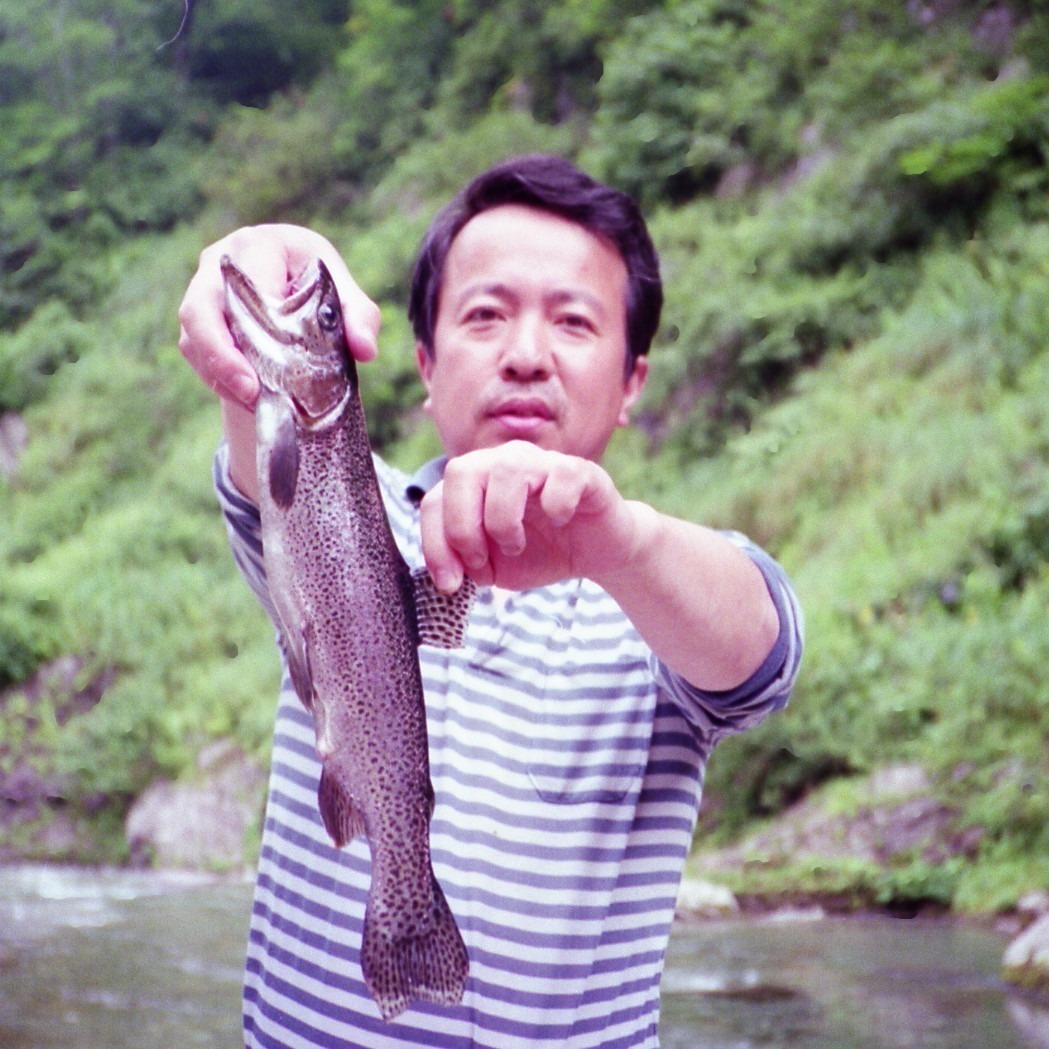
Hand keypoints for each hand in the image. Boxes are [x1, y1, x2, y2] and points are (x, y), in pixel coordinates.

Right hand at [177, 224, 381, 407]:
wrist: (293, 285)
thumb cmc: (321, 286)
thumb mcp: (347, 298)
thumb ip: (361, 319)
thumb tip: (365, 350)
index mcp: (260, 244)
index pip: (248, 281)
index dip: (256, 320)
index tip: (276, 357)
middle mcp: (221, 261)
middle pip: (201, 309)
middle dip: (222, 356)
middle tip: (251, 391)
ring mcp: (202, 290)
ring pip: (193, 336)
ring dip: (221, 374)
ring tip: (255, 402)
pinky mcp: (196, 320)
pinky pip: (195, 353)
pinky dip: (219, 380)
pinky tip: (249, 399)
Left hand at [418, 442, 649, 593]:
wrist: (595, 554)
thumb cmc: (540, 552)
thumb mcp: (495, 567)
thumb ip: (467, 562)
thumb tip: (450, 570)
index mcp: (476, 482)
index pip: (435, 500)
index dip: (435, 544)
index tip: (451, 584)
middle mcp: (504, 462)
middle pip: (460, 470)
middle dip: (462, 525)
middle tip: (481, 560)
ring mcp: (542, 462)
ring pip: (507, 469)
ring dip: (503, 519)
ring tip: (516, 546)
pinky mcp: (581, 471)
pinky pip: (562, 475)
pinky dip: (556, 506)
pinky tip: (561, 522)